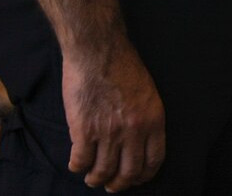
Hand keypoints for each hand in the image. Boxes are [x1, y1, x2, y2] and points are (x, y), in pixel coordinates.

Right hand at [62, 40, 164, 190]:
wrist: (98, 50)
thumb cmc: (122, 67)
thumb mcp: (147, 93)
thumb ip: (144, 118)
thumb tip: (138, 143)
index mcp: (154, 119)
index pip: (154, 160)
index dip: (144, 175)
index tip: (135, 179)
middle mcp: (134, 130)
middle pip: (128, 172)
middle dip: (119, 184)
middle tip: (111, 185)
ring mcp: (108, 132)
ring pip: (103, 171)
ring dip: (96, 179)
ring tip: (92, 177)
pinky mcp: (84, 130)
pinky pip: (80, 161)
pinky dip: (78, 167)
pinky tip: (77, 164)